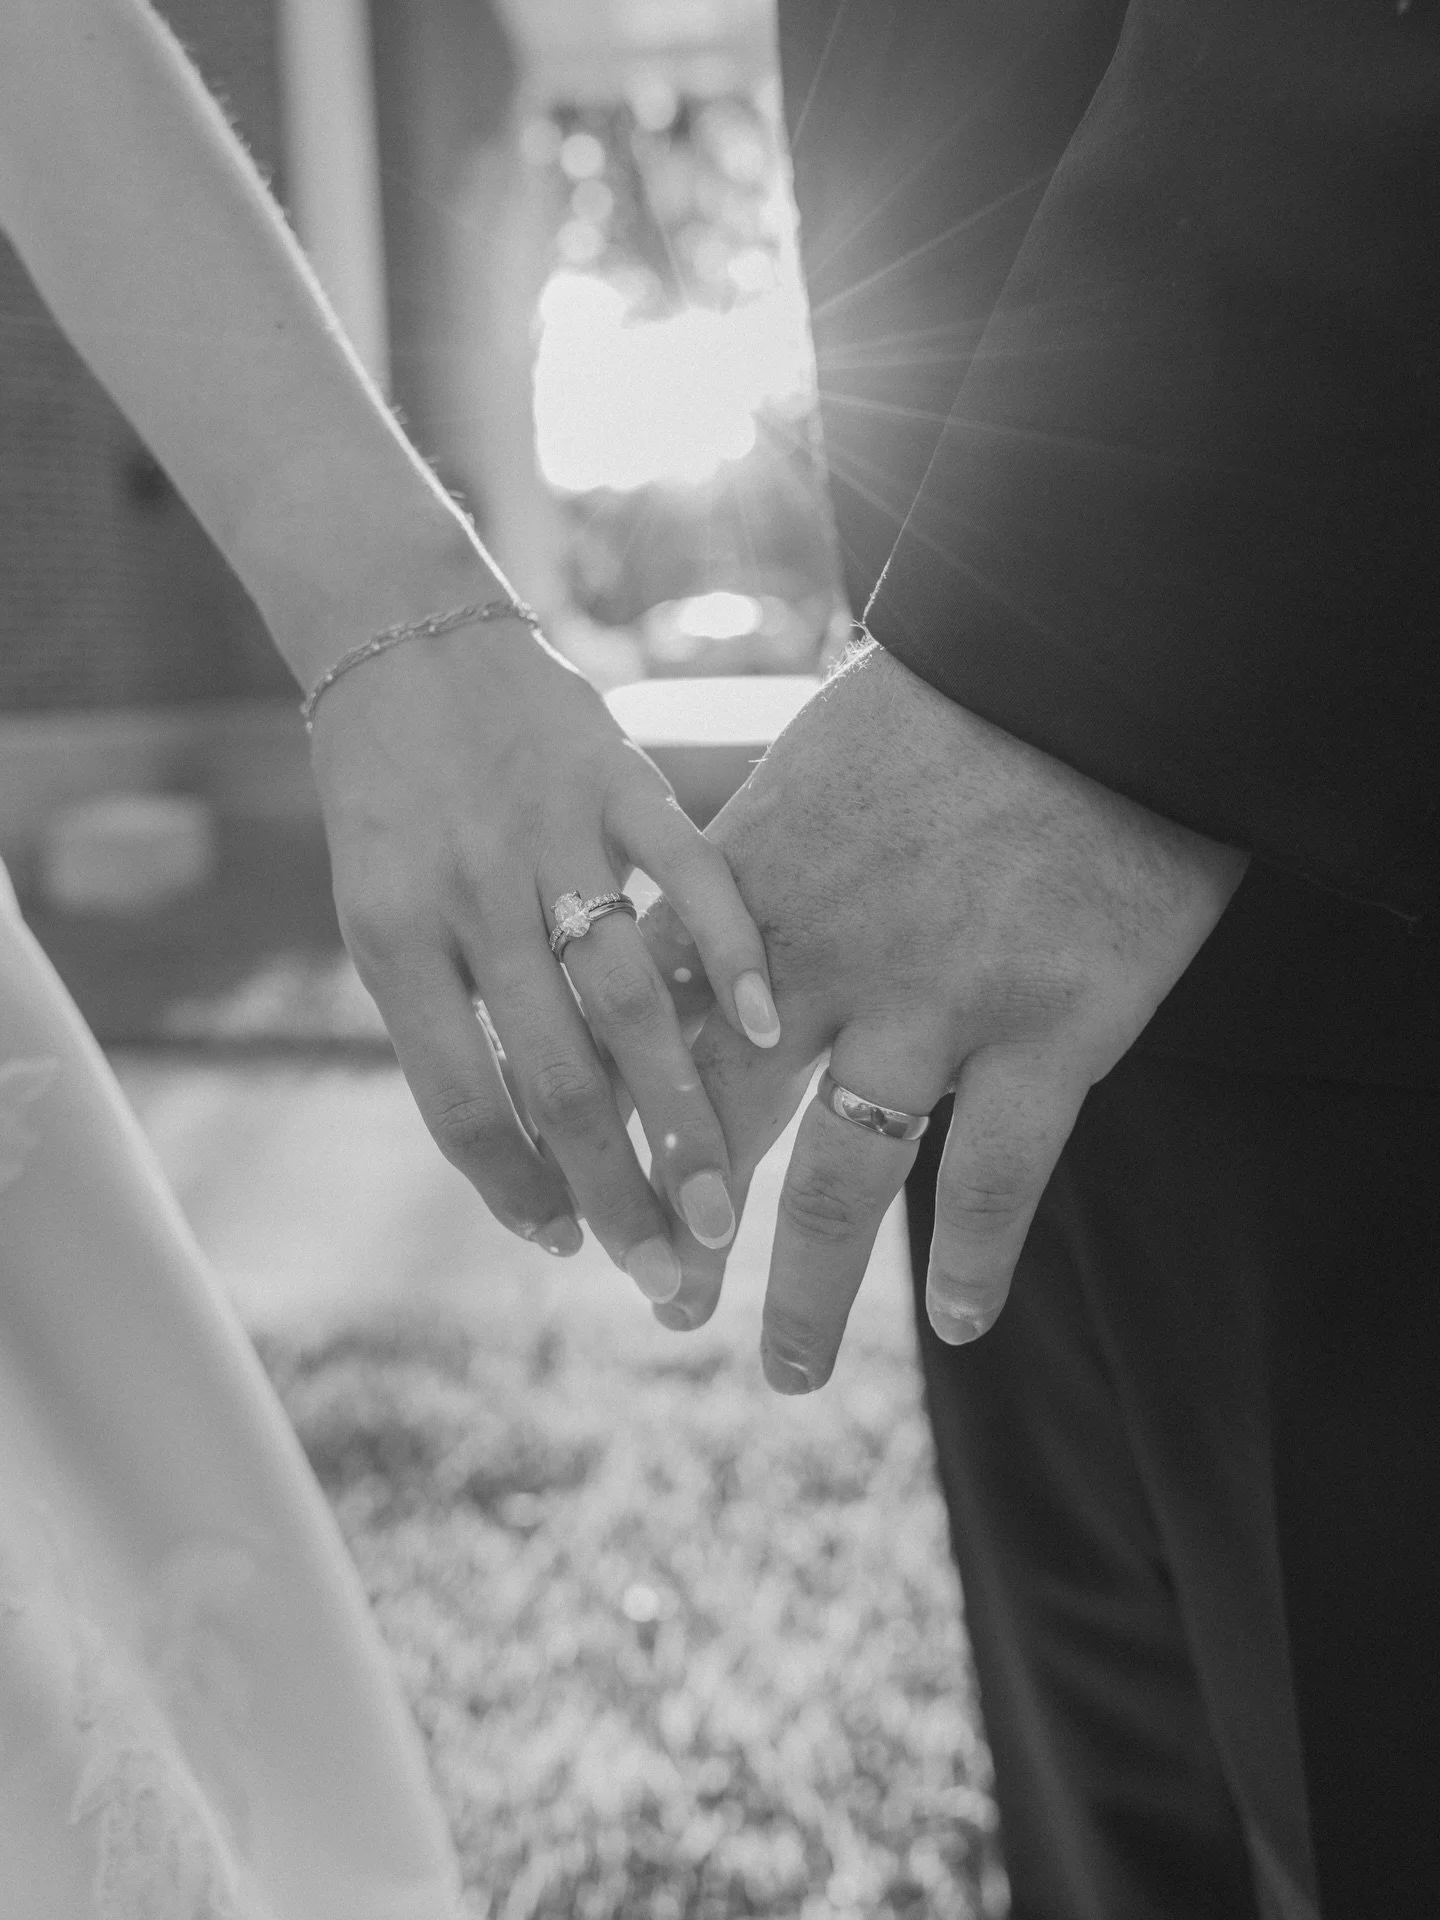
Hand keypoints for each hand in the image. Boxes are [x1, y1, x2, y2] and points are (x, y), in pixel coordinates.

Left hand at [308, 615, 779, 1300]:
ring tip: (723, 1200)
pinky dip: (733, 950)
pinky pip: (690, 870)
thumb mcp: (385, 911)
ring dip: (681, 1109)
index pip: (459, 1102)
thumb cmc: (393, 798)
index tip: (566, 1247)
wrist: (401, 634)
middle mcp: (468, 897)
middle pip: (554, 1075)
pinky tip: (774, 1028)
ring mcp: (548, 833)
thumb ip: (450, 1016)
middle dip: (615, 1188)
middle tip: (672, 1273)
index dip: (513, 1189)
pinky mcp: (618, 774)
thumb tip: (527, 1155)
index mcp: (392, 938)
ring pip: (627, 998)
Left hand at [643, 643, 1246, 1385]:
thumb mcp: (814, 760)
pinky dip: (973, 1259)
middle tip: (659, 1299)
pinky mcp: (1051, 1027)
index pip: (650, 1029)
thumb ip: (752, 853)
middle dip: (679, 1224)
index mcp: (753, 883)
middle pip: (718, 1121)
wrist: (1101, 660)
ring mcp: (936, 1001)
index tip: (586, 1185)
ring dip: (803, 1290)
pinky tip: (958, 1322)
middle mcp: (824, 957)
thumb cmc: (962, 698)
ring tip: (785, 1371)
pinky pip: (995, 1177)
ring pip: (841, 1180)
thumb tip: (692, 910)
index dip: (613, 1119)